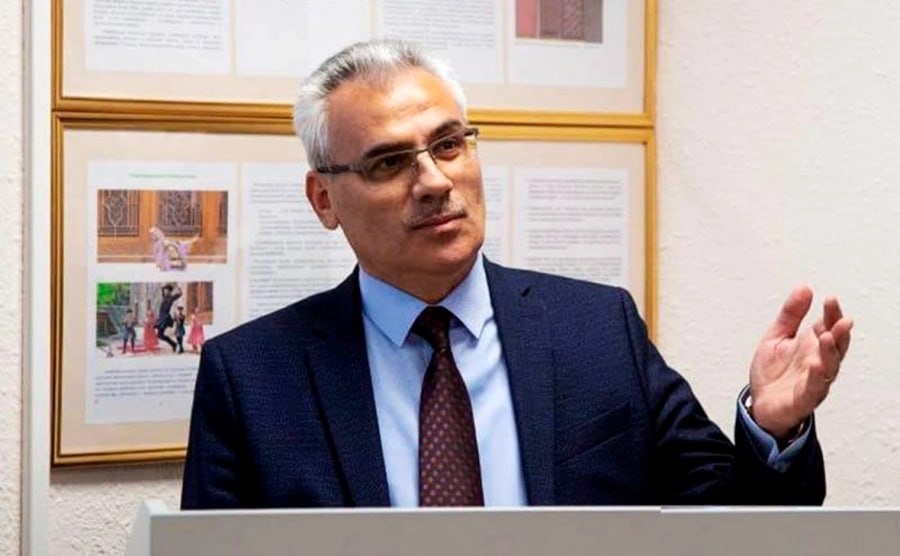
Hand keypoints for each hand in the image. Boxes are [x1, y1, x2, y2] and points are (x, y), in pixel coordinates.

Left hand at [748, 285, 852, 440]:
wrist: (760, 404)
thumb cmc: (773, 372)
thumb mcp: (776, 336)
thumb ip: (790, 314)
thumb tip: (804, 288)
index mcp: (812, 346)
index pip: (828, 327)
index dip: (831, 314)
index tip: (830, 299)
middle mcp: (818, 362)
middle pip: (835, 346)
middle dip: (839, 333)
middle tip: (840, 319)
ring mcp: (813, 381)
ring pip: (829, 367)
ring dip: (830, 352)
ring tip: (826, 336)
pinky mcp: (804, 399)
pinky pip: (814, 388)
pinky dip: (817, 377)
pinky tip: (816, 365)